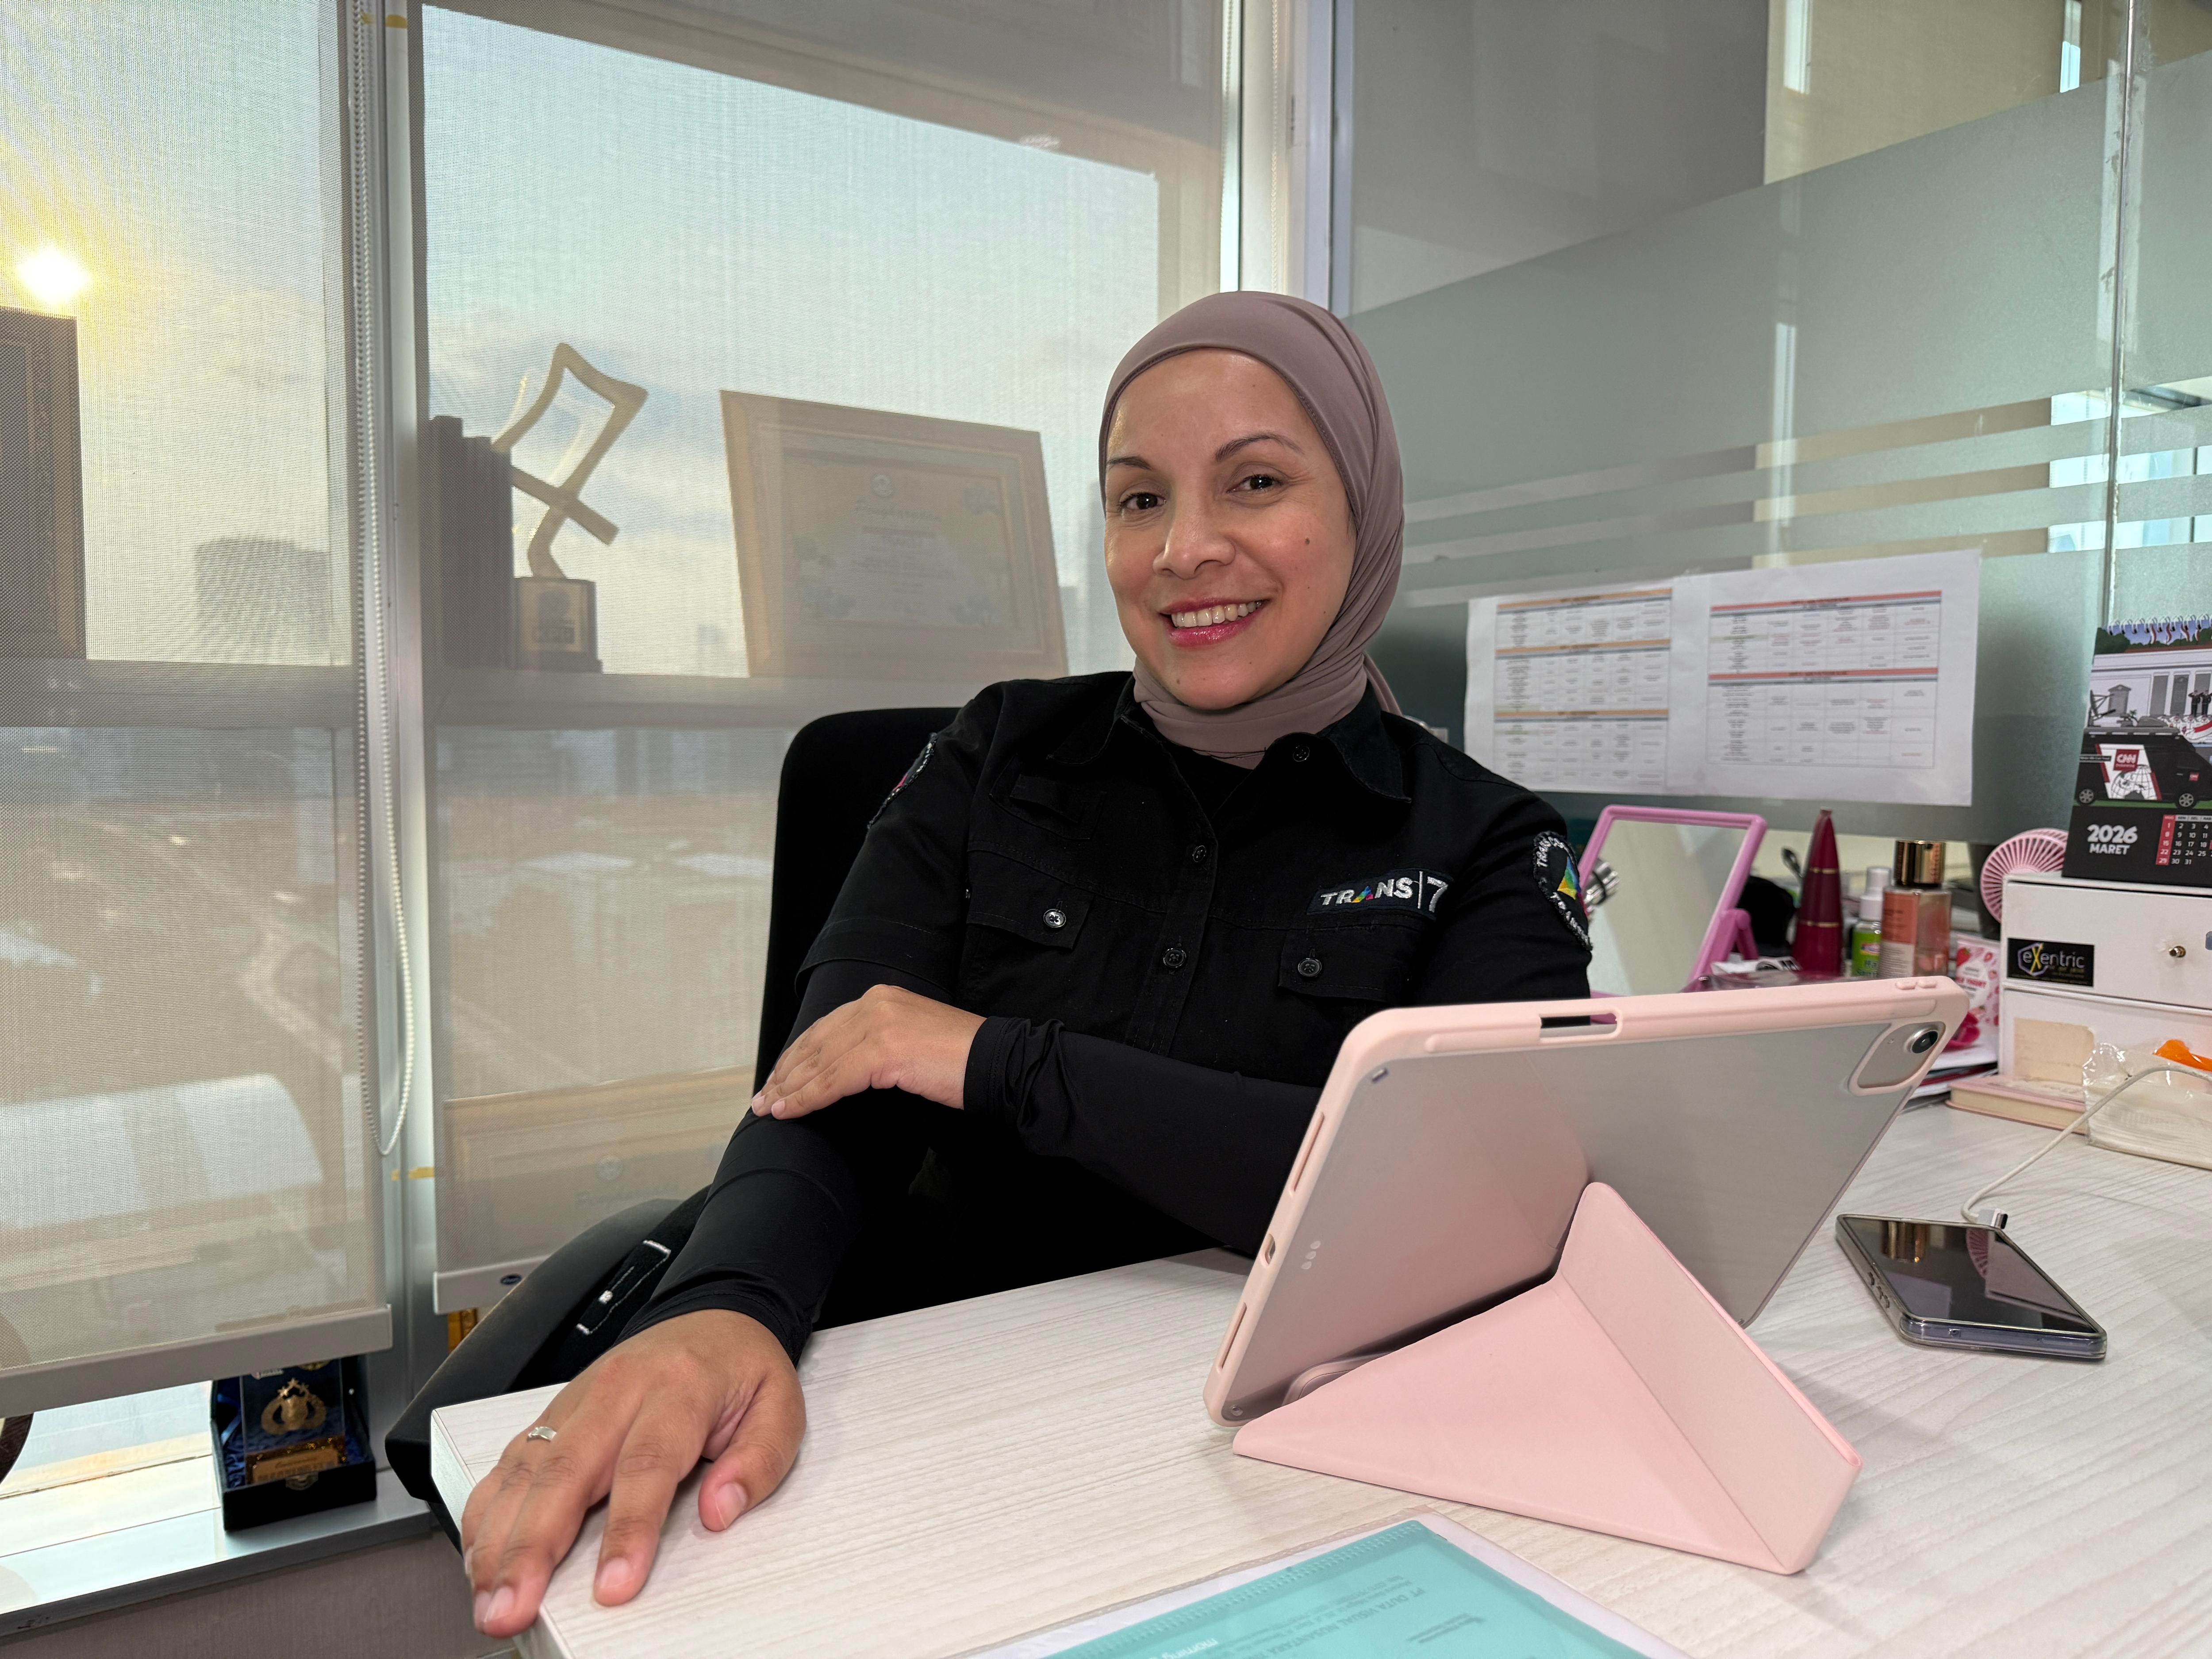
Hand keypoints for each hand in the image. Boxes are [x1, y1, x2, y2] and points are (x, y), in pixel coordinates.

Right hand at [460, 1310, 803, 1638]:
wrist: (713, 1318)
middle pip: (566, 1469)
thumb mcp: (780, 1408)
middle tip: (514, 1606)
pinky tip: (481, 1555)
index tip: (613, 1586)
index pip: (647, 1464)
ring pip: (528, 1468)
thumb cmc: (741, 1371)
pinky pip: (511, 1461)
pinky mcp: (553, 1413)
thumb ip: (760, 1462)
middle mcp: (618, 1389)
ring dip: (500, 1539)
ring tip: (489, 1598)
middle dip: (533, 1547)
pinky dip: (489, 1511)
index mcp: (679, 1385)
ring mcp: (578, 1398)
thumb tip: (721, 1510)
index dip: (627, 1530)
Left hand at [752, 983, 983, 1120]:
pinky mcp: (884, 1050)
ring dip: (790, 1088)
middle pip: (816, 1042)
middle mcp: (876, 1003)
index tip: (779, 1078)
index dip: (797, 1055)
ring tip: (770, 1108)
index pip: (826, 1028)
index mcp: (882, 997)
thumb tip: (843, 1069)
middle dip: (786, 1072)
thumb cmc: (959, 1059)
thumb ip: (877, 1043)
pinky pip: (834, 1078)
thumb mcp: (911, 1039)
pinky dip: (809, 1097)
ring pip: (820, 1061)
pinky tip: (792, 1109)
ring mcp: (880, 1024)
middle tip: (764, 1098)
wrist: (994, 1062)